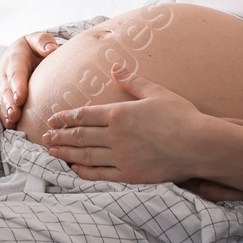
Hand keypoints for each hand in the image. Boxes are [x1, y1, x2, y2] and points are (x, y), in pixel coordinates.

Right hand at [0, 31, 59, 128]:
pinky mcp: (2, 96)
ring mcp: (2, 86)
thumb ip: (43, 42)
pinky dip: (3, 117)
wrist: (21, 52)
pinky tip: (10, 127)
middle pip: (5, 89)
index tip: (20, 98)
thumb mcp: (38, 39)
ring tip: (12, 123)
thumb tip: (51, 50)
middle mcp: (4, 73)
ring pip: (1, 100)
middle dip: (9, 103)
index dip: (16, 85)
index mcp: (14, 58)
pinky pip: (0, 108)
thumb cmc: (34, 47)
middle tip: (15, 114)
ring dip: (5, 113)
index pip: (15, 73)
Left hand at [41, 66, 216, 183]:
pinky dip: (84, 172)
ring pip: (86, 155)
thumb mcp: (156, 92)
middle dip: (60, 136)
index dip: (66, 117)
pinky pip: (101, 174)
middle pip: (80, 135)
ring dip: (67, 153)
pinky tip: (74, 169)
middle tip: (44, 138)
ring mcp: (121, 158)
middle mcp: (115, 136)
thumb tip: (116, 67)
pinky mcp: (130, 175)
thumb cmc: (181, 115)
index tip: (52, 119)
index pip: (85, 114)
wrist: (199, 145)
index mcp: (119, 114)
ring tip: (52, 152)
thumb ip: (133, 81)